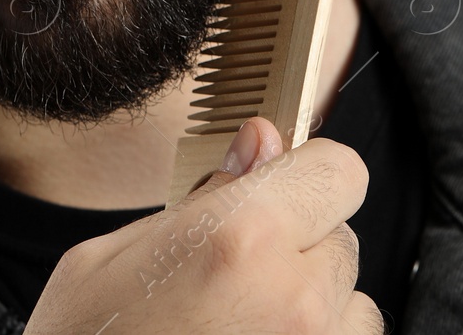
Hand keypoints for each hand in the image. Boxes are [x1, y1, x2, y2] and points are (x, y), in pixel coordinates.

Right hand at [23, 116, 380, 334]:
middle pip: (342, 238)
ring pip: (353, 306)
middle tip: (234, 278)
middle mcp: (294, 299)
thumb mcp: (109, 260)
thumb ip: (203, 196)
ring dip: (314, 309)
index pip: (339, 171)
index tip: (286, 188)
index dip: (309, 176)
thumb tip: (260, 146)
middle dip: (298, 248)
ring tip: (242, 326)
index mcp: (241, 239)